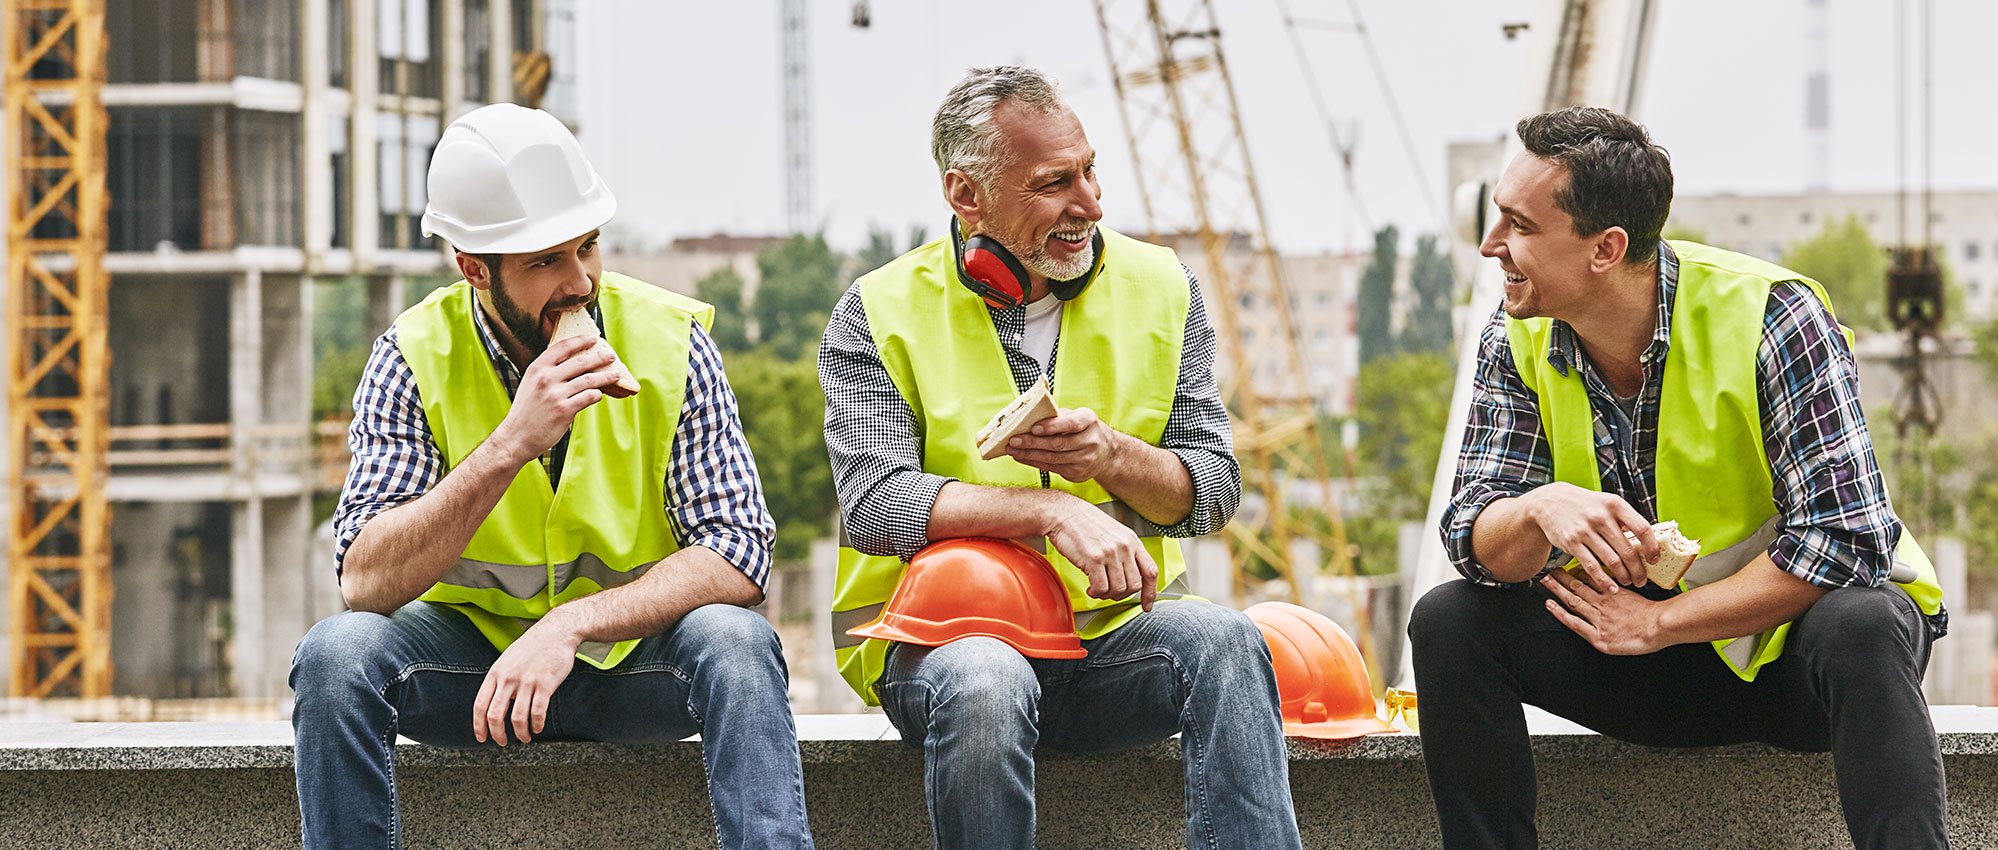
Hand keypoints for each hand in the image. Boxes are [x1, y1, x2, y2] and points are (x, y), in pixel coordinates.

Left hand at [472, 612, 583, 745]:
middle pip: (495, 715)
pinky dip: (537, 724)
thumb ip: (499, 680)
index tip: (482, 737)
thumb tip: (495, 702)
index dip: (479, 725)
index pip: (480, 705)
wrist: (557, 631)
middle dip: (497, 734)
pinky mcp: (545, 684)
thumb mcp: (508, 659)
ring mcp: (526, 681)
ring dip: (520, 733)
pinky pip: (538, 712)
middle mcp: (508, 678)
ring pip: (517, 718)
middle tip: (502, 742)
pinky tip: (538, 727)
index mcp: (496, 673)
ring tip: (524, 737)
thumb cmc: (533, 646)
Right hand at [491, 335, 622, 464]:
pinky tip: (599, 395)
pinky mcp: (564, 410)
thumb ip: (549, 372)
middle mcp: (546, 378)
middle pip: (580, 362)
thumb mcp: (531, 384)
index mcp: (537, 368)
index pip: (562, 347)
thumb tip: (575, 363)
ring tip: (615, 375)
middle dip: (600, 357)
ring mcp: (555, 394)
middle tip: (611, 356)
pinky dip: (597, 395)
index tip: (593, 338)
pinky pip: (588, 397)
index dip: (580, 341)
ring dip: (606, 376)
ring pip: (589, 380)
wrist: (516, 437)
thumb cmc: (526, 411)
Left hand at [1007, 407, 1123, 482]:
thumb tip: (1028, 416)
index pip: (1071, 424)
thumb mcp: (1077, 416)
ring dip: (1029, 455)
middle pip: (1058, 444)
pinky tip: (1022, 458)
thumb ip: (1057, 416)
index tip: (1034, 428)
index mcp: (1089, 421)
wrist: (1107, 453)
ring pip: (1052, 458)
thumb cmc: (1084, 429)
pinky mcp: (1078, 473)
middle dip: (1032, 443)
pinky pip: (1052, 468)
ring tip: (1012, 450)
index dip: (1052, 426)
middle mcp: (1090, 441)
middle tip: (1013, 440)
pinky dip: (1034, 463)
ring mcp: (1085, 460)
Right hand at [1045, 496, 1157, 610]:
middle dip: (1122, 595)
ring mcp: (1110, 553)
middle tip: (1111, 593)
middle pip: (1135, 585)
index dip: (1150, 593)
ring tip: (1098, 589)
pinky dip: (1096, 593)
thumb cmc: (1085, 523)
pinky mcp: (1094, 559)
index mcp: (1132, 540)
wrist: (1064, 513)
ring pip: (1119, 589)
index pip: (1150, 571)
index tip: (1147, 604)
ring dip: (1107, 595)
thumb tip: (1129, 575)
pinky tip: (1090, 588)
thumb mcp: (1114, 533)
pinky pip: (1101, 588)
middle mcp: (1124, 546)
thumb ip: (1125, 552)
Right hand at [1522, 482, 1658, 591]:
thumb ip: (1624, 519)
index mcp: (1615, 505)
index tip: (1654, 560)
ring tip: (1628, 582)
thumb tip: (1646, 541)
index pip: (1642, 529)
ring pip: (1612, 560)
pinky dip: (1603, 580)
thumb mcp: (1606, 502)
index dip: (1652, 547)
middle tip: (1642, 580)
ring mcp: (1585, 530)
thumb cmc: (1584, 504)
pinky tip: (1611, 587)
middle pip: (1628, 550)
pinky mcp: (1571, 542)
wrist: (1549, 502)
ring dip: (1623, 576)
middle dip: (1638, 570)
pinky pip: (1592, 566)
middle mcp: (1601, 517)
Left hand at [1540, 568, 1667, 654]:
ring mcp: (1598, 619)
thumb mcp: (1638, 594)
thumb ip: (1623, 588)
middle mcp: (1602, 603)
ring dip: (1557, 590)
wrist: (1660, 626)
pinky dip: (1560, 613)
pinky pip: (1574, 623)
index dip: (1575, 572)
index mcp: (1612, 593)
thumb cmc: (1654, 613)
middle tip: (1548, 570)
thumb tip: (1614, 578)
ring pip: (1573, 601)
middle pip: (1577, 587)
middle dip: (1560, 578)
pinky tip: (1550, 606)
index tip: (1564, 564)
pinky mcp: (1597, 636)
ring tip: (1544, 582)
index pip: (1590, 578)